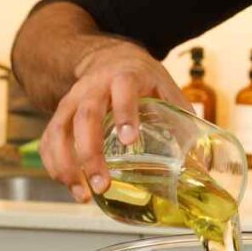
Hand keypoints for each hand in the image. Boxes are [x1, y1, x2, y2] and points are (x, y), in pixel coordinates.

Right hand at [39, 40, 190, 202]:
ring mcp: (73, 99)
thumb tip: (202, 161)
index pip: (123, 90)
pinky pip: (50, 138)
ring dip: (68, 164)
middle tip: (102, 183)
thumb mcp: (165, 86)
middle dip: (90, 152)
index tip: (130, 140)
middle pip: (86, 116)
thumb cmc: (142, 77)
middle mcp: (94, 86)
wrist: (109, 57)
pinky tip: (69, 185)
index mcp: (125, 76)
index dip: (125, 112)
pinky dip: (54, 163)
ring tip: (82, 193)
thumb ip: (183, 117)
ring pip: (62, 129)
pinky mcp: (60, 113)